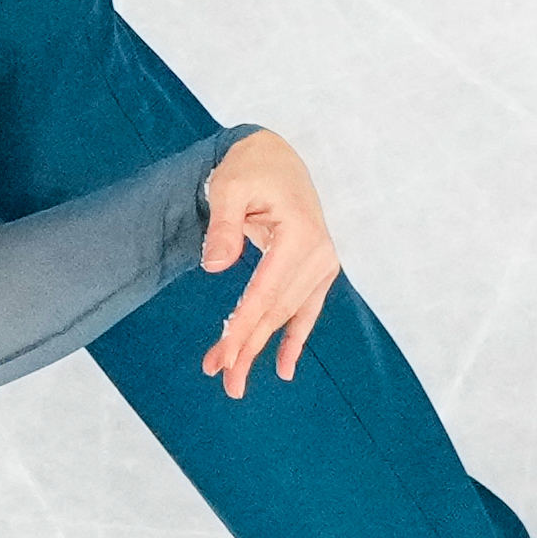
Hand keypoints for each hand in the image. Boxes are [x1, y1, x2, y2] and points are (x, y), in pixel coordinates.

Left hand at [197, 129, 340, 399]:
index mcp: (301, 236)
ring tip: (233, 379)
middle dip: (248, 346)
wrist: (275, 158)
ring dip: (261, 347)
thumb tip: (214, 267)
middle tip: (223, 379)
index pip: (266, 293)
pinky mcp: (317, 269)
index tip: (222, 357)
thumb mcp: (229, 187)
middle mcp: (319, 254)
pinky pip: (306, 310)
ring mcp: (322, 263)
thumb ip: (223, 226)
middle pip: (277, 311)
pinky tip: (284, 368)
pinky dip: (295, 339)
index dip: (244, 328)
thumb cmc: (249, 170)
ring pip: (288, 315)